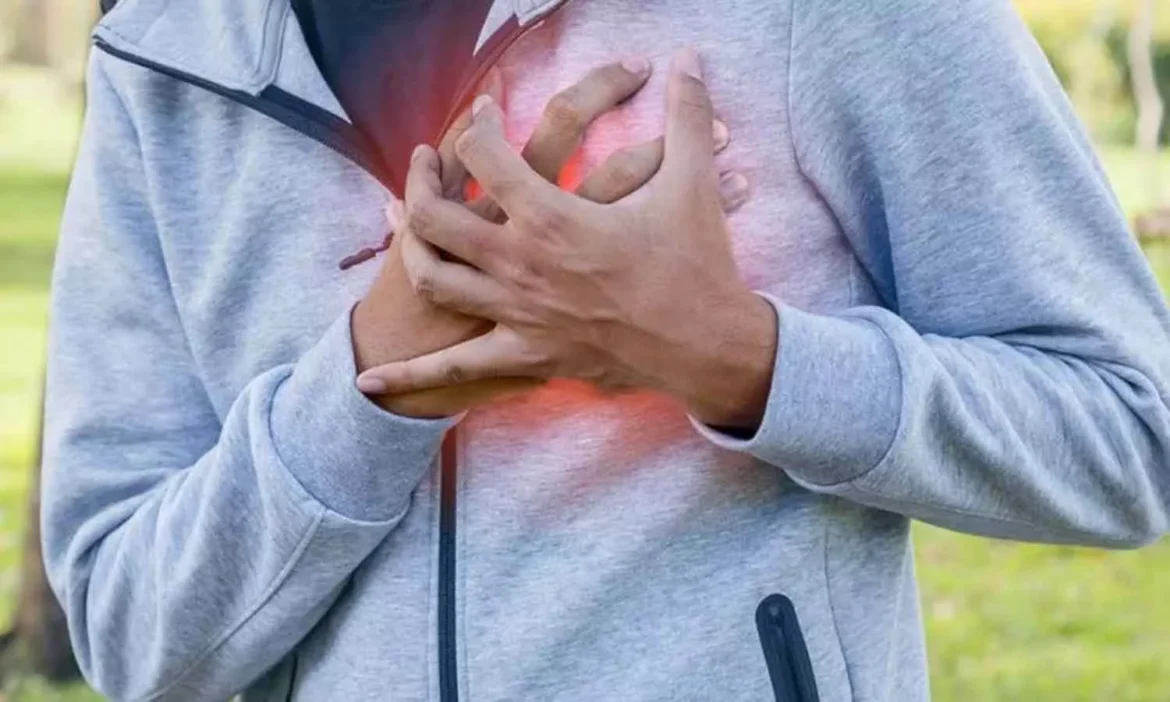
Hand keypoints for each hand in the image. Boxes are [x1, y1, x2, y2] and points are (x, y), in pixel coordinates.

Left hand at [357, 49, 774, 428]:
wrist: (705, 346)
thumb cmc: (696, 267)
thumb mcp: (695, 184)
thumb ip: (686, 116)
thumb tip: (690, 58)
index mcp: (551, 216)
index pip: (483, 154)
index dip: (476, 122)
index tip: (483, 110)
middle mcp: (519, 263)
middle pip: (434, 216)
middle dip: (419, 179)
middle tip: (423, 160)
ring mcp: (515, 313)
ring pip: (433, 277)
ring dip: (409, 247)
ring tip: (404, 224)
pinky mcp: (524, 355)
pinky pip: (455, 369)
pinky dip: (409, 376)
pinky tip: (368, 380)